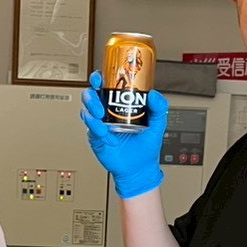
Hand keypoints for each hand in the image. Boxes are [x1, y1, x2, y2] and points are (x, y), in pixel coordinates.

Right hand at [78, 71, 168, 199]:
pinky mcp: (95, 137)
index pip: (106, 84)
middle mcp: (107, 110)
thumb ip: (159, 108)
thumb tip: (153, 94)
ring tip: (101, 119)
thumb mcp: (158, 124)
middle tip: (100, 104)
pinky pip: (90, 129)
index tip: (100, 77)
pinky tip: (108, 136)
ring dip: (91, 113)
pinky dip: (96, 130)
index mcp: (120, 102)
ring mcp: (100, 123)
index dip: (100, 77)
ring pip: (86, 110)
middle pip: (90, 94)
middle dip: (91, 95)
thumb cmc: (146, 146)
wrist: (139, 168)